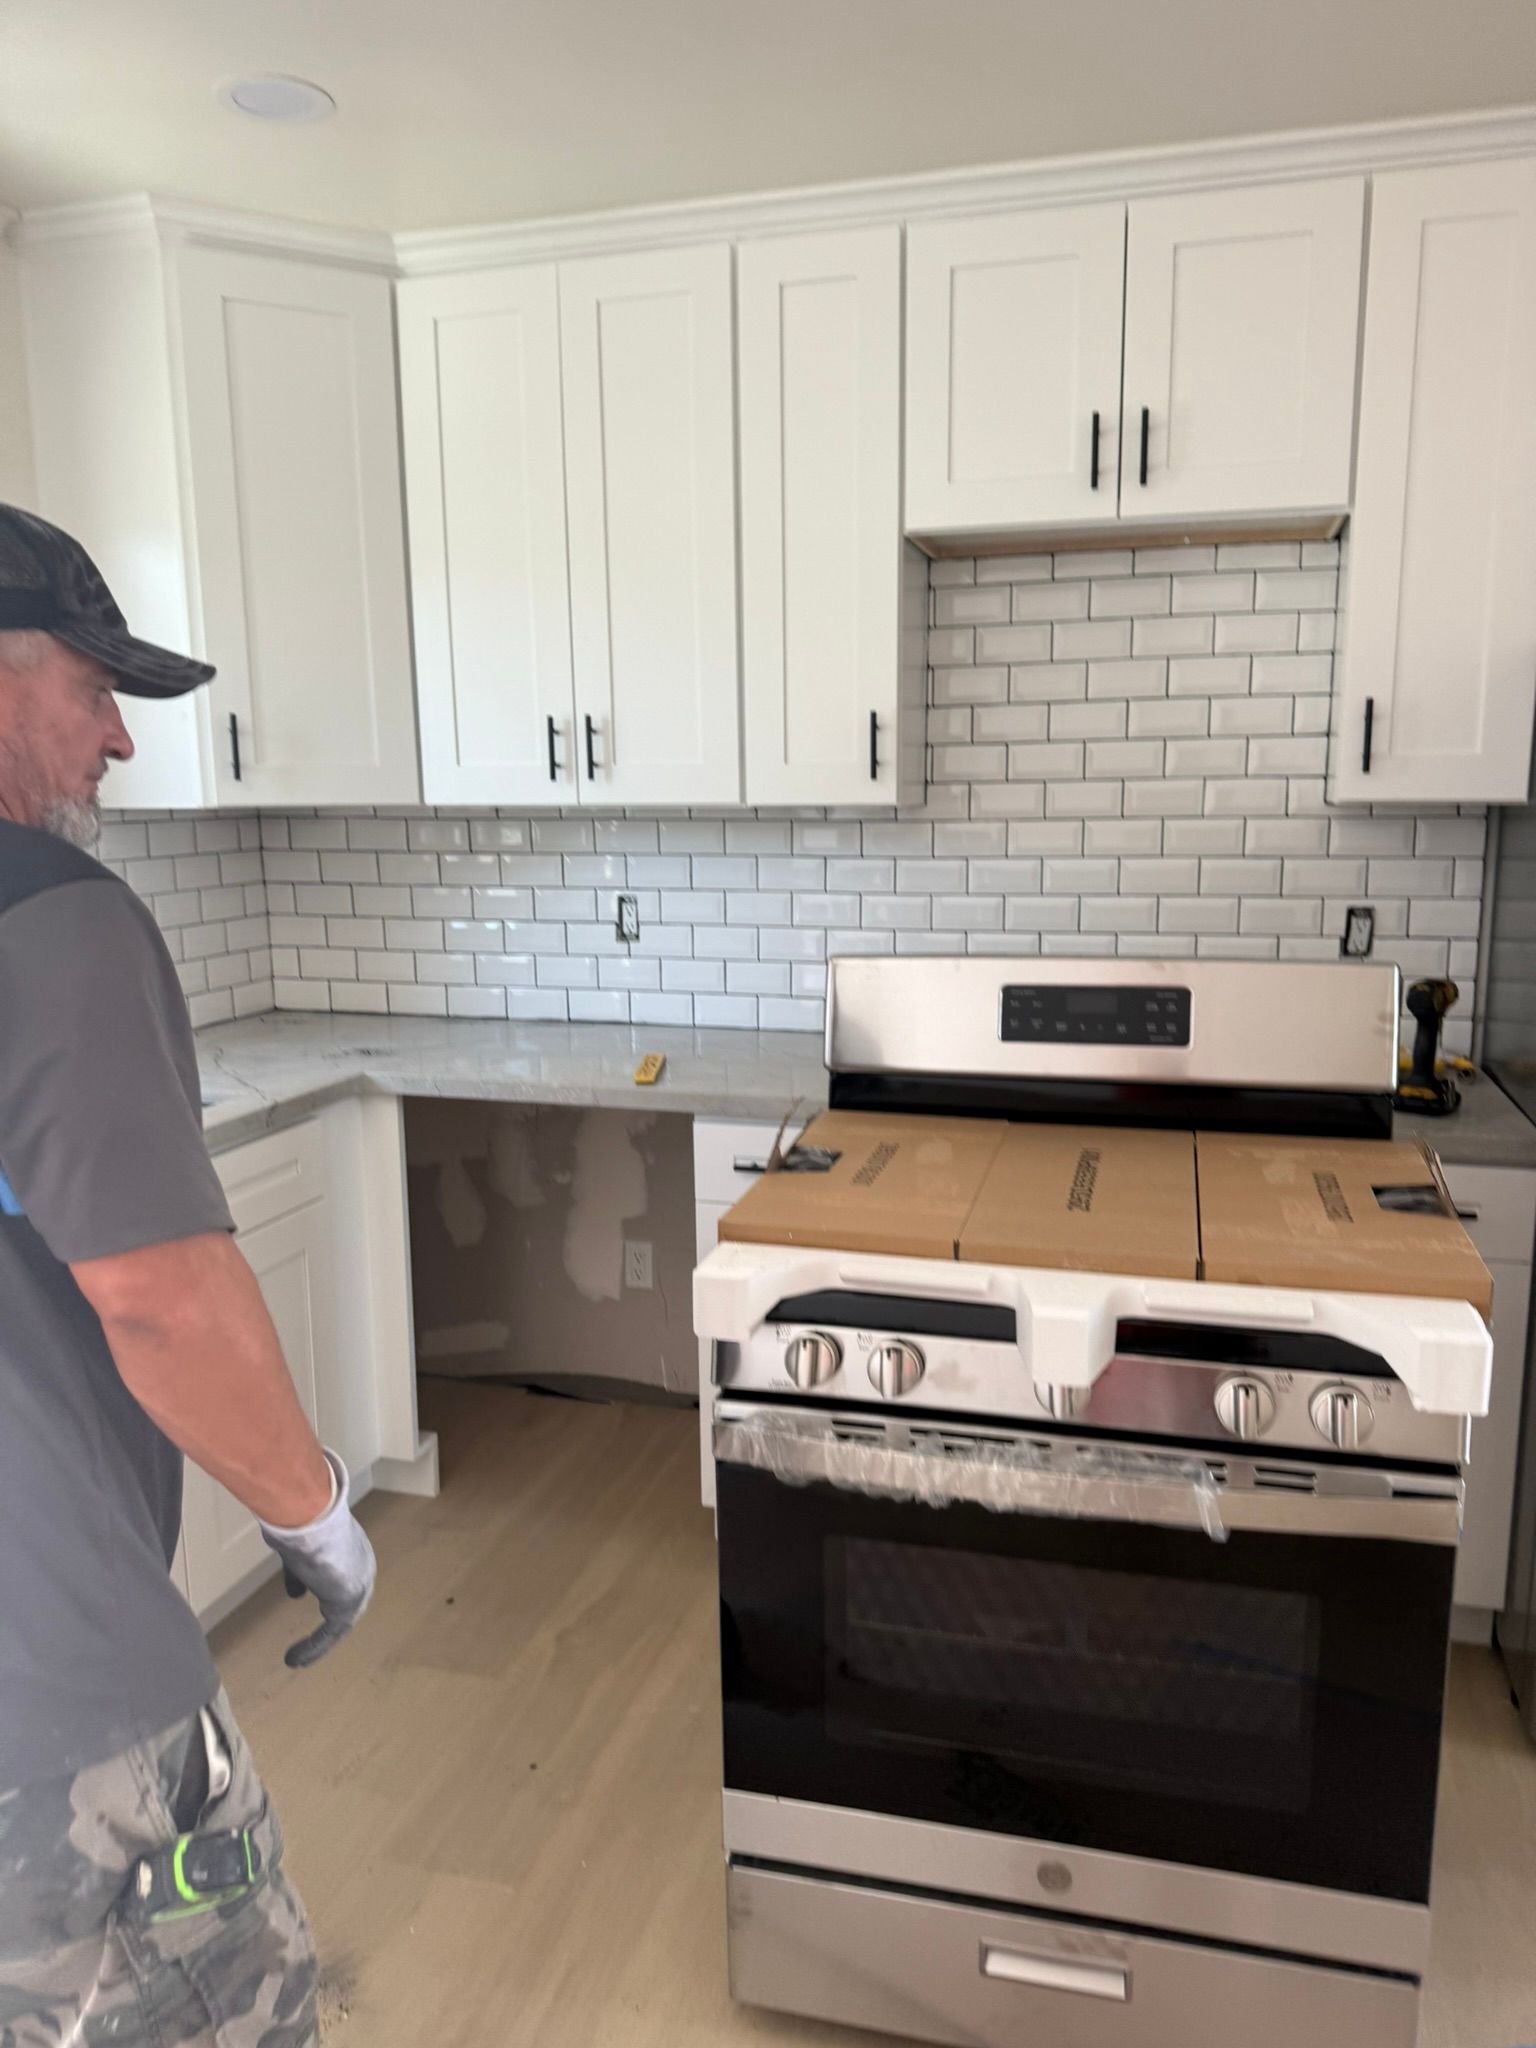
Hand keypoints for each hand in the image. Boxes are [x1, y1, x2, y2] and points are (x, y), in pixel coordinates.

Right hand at [259, 1450, 376, 1668]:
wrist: (311, 1516)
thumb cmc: (300, 1514)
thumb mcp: (292, 1530)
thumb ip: (288, 1540)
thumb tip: (274, 1541)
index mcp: (349, 1541)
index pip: (334, 1566)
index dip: (315, 1581)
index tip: (296, 1592)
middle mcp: (359, 1562)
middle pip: (340, 1594)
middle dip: (325, 1612)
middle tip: (308, 1633)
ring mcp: (358, 1583)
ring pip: (338, 1618)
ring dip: (319, 1638)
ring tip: (298, 1657)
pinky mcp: (349, 1602)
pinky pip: (331, 1632)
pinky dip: (313, 1647)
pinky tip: (294, 1659)